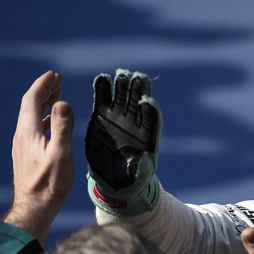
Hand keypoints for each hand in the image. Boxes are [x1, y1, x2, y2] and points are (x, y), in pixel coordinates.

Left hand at [3, 71, 73, 243]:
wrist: (34, 209)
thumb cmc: (50, 184)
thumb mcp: (60, 154)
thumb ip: (62, 127)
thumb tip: (63, 102)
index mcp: (29, 132)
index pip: (32, 100)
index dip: (43, 85)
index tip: (54, 75)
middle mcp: (22, 136)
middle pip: (30, 106)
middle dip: (43, 91)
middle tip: (57, 80)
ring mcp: (22, 146)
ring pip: (32, 117)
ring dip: (44, 104)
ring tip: (56, 96)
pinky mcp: (26, 155)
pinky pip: (33, 128)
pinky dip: (44, 119)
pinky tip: (52, 124)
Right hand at [85, 70, 161, 215]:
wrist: (115, 179)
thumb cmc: (132, 178)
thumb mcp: (139, 177)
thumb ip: (142, 168)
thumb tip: (144, 159)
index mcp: (148, 136)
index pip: (152, 118)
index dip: (150, 109)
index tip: (147, 101)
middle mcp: (135, 123)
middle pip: (139, 102)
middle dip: (138, 90)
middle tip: (136, 77)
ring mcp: (119, 118)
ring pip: (122, 97)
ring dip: (122, 85)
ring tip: (120, 74)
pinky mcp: (103, 117)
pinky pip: (103, 101)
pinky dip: (102, 90)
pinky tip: (101, 79)